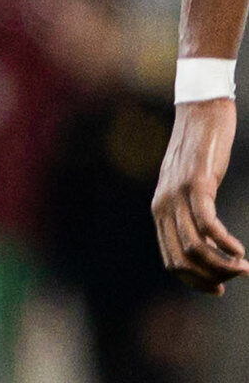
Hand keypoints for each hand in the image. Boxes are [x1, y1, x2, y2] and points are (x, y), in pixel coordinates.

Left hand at [153, 98, 248, 293]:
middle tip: (237, 276)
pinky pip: (207, 224)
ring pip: (195, 247)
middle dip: (211, 277)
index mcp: (159, 209)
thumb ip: (190, 211)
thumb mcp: (190, 186)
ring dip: (223, 265)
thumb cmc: (200, 151)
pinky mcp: (196, 183)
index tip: (220, 288)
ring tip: (244, 267)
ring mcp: (177, 194)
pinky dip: (225, 244)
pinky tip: (240, 250)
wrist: (200, 111)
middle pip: (182, 260)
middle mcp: (163, 205)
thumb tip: (206, 242)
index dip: (196, 281)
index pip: (171, 261)